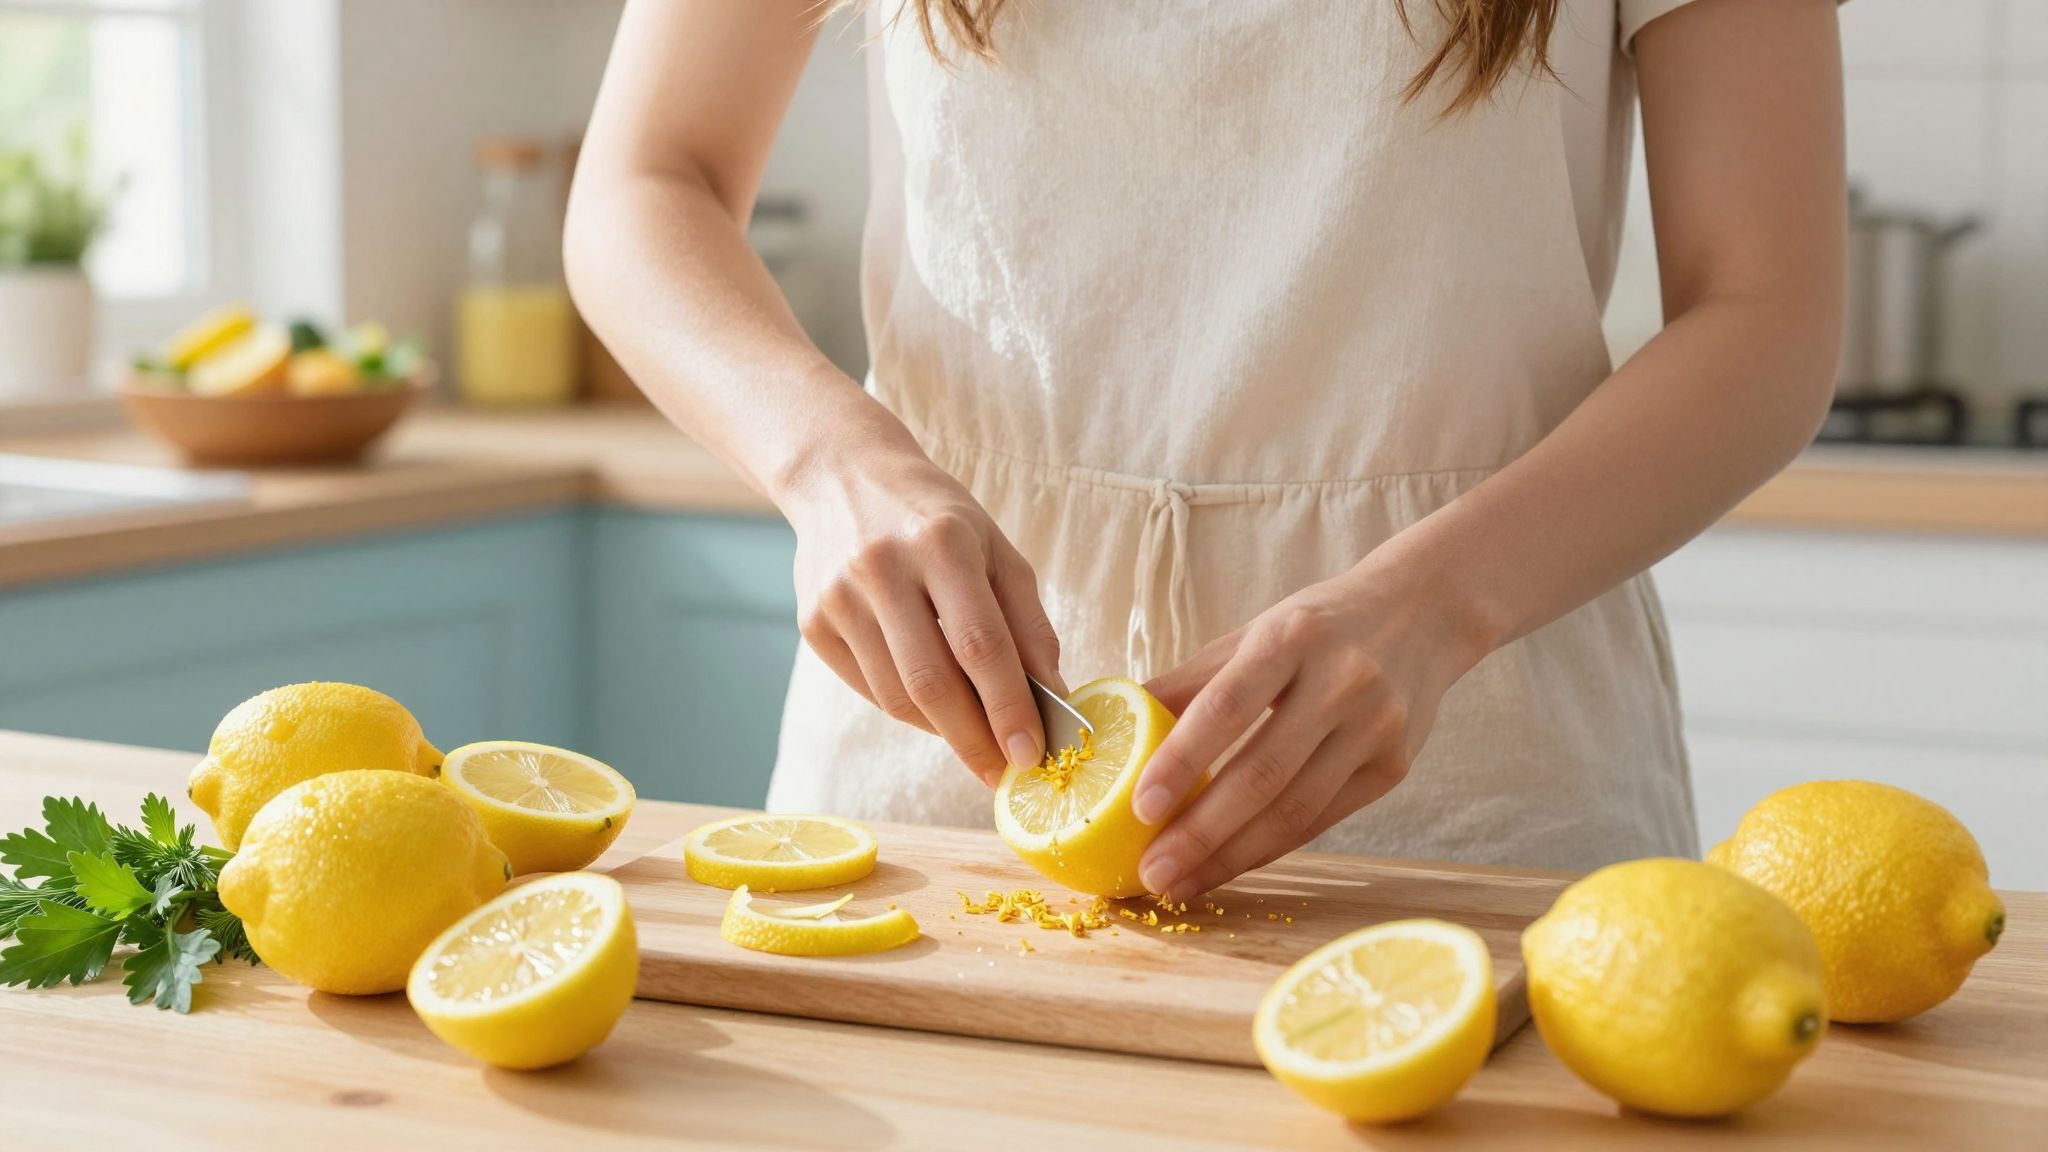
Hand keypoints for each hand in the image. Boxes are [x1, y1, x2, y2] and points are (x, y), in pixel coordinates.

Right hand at [785, 444, 1062, 786]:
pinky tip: (934, 708)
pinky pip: (868, 689)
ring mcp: (838, 598)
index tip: (1032, 753)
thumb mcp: (996, 548)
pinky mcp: (812, 623)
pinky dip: (907, 710)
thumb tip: (1050, 695)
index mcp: (941, 543)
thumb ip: (1027, 620)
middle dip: (974, 739)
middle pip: (932, 682)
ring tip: (975, 738)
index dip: (1008, 707)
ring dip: (942, 731)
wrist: (842, 476)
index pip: (980, 644)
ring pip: (896, 696)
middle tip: (1003, 771)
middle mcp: (882, 568)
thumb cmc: (936, 517)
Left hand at [1130, 560, 1488, 900]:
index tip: (1139, 807)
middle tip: (1151, 872)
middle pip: (1262, 773)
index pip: (1227, 707)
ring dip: (1231, 856)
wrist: (1423, 614)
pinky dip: (1271, 848)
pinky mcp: (1394, 768)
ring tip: (1179, 883)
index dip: (1181, 760)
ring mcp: (1374, 728)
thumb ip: (1189, 682)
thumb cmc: (1318, 628)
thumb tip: (1115, 729)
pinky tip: (1229, 866)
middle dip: (1201, 832)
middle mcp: (1340, 682)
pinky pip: (1321, 819)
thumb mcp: (1252, 634)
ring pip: (1295, 809)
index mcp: (1290, 638)